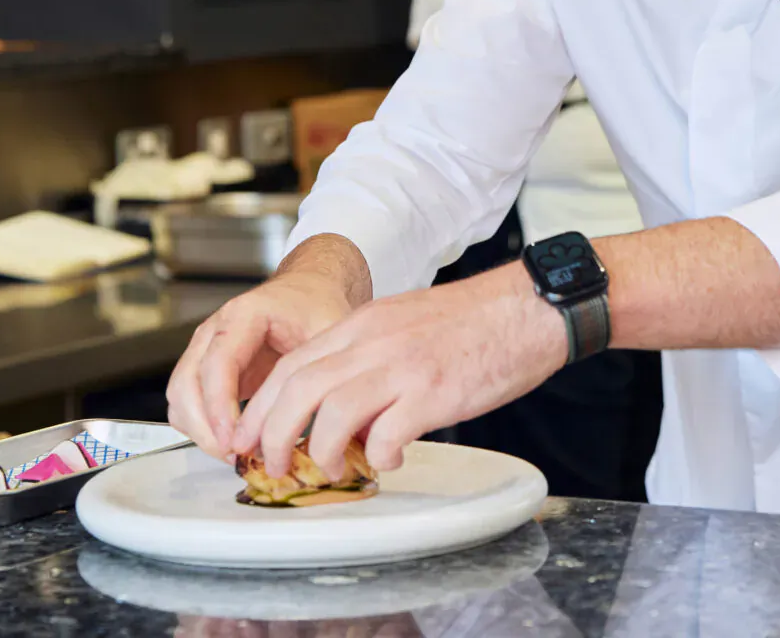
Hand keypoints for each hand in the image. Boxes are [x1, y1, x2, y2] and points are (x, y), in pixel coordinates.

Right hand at [167, 269, 353, 460]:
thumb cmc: (316, 306)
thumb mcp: (330, 332)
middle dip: (206, 428)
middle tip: (237, 457)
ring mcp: (205, 350)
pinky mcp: (206, 371)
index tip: (234, 440)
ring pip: (180, 398)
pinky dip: (203, 429)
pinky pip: (188, 405)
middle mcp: (215, 330)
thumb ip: (322, 372)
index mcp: (244, 315)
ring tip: (239, 455)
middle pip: (186, 384)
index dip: (220, 406)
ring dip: (201, 433)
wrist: (307, 292)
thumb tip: (325, 423)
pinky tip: (235, 444)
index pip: (217, 362)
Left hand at [232, 262, 567, 481]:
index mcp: (362, 325)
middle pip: (296, 388)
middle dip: (271, 435)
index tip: (251, 437)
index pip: (290, 365)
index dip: (261, 407)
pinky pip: (385, 435)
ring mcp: (401, 366)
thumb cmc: (474, 321)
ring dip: (319, 451)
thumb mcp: (403, 323)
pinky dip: (377, 458)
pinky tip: (389, 461)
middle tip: (273, 466)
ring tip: (331, 471)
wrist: (529, 307)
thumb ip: (367, 354)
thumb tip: (342, 402)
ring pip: (330, 412)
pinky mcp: (433, 392)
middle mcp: (373, 342)